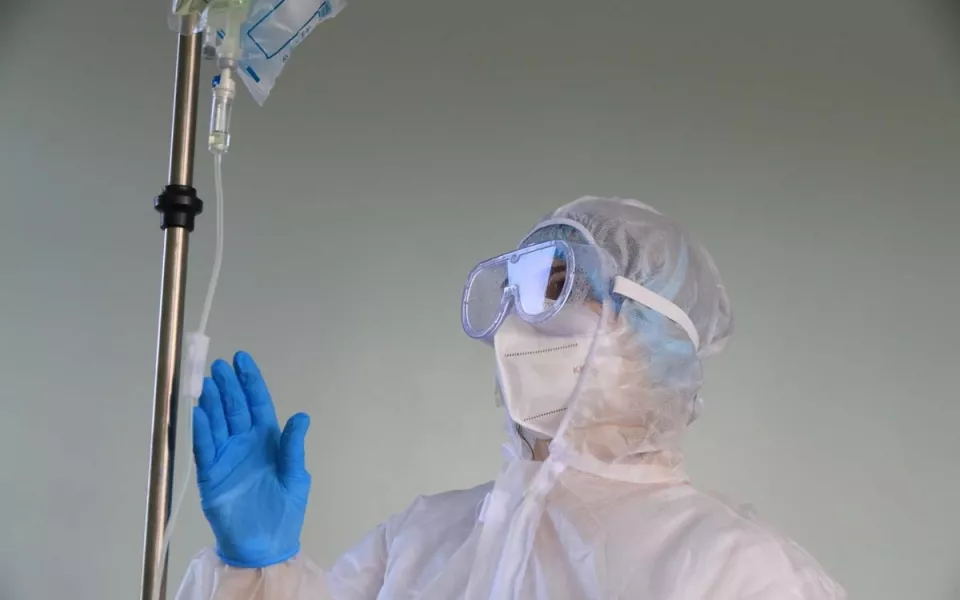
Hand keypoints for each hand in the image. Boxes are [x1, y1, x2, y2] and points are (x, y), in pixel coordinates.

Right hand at [192, 351, 310, 567]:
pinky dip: (202, 430)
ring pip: (217, 423)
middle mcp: (244, 443)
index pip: (257, 404)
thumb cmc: (285, 510)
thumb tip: (301, 416)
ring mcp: (226, 457)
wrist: (266, 544)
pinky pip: (204, 448)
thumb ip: (294, 448)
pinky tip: (199, 413)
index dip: (250, 381)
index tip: (242, 359)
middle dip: (228, 386)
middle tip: (219, 365)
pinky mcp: (211, 475)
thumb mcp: (296, 477)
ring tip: (206, 383)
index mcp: (267, 440)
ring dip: (212, 403)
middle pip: (234, 408)